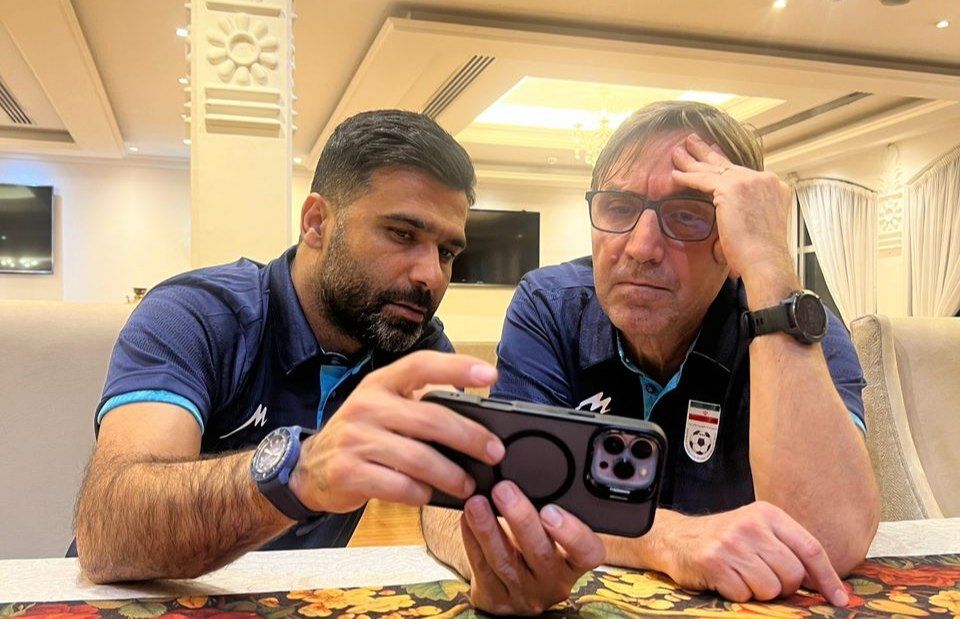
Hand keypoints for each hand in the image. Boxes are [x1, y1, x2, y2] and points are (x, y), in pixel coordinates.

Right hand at [289, 351, 504, 513]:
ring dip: (451, 475)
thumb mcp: (383, 409)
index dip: (457, 367)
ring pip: (419, 459)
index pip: (422, 366)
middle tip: (494, 452)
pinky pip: (399, 487)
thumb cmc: (361, 436)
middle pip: (431, 419)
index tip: (490, 375)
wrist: (308, 469)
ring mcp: (355, 439)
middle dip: (470, 437)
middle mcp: (367, 405)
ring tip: (468, 484)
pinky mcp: (349, 472)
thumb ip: (419, 409)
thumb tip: (474, 424)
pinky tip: (428, 495)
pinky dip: (421, 494)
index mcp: (380, 383)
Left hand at [460, 481, 604, 615]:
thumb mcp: (551, 536)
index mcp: (573, 563)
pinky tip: (466, 519)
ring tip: (476, 502)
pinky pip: (482, 569)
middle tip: (504, 490)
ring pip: (505, 561)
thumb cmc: (536, 549)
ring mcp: (524, 594)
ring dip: (488, 529)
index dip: (572, 533)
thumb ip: (547, 510)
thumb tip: (526, 472)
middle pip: (540, 553)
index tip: (551, 510)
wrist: (513, 592)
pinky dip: (472, 541)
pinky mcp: (496, 600)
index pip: (587, 553)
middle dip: (520, 519)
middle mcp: (552, 582)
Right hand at [659, 502, 848, 605]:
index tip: (840, 599)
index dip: (828, 578)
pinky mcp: (715, 562)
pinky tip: (726, 579)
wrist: (676, 538)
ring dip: (759, 591)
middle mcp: (751, 525)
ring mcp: (732, 543)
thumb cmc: (723, 539)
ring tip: (742, 576)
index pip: (811, 548)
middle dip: (784, 587)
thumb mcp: (757, 532)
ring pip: (771, 588)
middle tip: (765, 580)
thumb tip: (824, 583)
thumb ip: (787, 549)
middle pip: (793, 573)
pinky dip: (738, 594)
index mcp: (767, 514)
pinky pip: (745, 594)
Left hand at [671, 133, 794, 283]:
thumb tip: (735, 216)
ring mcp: (751, 181)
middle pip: (729, 164)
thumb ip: (748, 212)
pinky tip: (674, 175)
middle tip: (692, 142)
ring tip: (678, 153)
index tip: (711, 157)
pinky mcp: (733, 189)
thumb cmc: (761, 253)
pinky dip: (687, 177)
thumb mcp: (758, 225)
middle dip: (707, 153)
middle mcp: (765, 179)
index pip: (743, 171)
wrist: (766, 261)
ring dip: (692, 161)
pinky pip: (703, 180)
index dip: (724, 164)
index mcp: (774, 187)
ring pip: (714, 168)